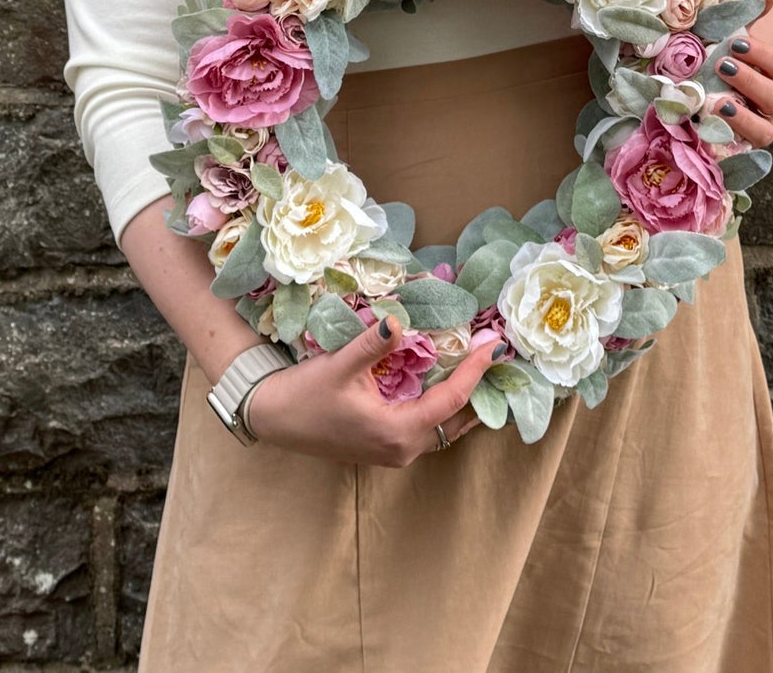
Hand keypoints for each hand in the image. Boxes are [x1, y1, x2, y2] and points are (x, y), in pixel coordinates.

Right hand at [241, 318, 503, 466]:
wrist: (272, 418)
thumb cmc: (305, 394)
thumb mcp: (338, 366)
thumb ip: (371, 345)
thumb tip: (397, 321)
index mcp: (397, 432)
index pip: (451, 400)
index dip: (475, 371)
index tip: (494, 345)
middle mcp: (402, 449)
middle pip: (457, 421)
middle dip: (480, 390)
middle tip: (500, 357)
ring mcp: (394, 451)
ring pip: (445, 429)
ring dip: (465, 400)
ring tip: (483, 369)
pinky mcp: (385, 446)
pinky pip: (429, 428)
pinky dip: (445, 407)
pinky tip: (449, 384)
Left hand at [710, 0, 772, 149]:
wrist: (714, 71)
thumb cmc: (726, 45)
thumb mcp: (735, 25)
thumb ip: (751, 7)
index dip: (764, 56)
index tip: (737, 43)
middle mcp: (768, 100)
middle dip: (751, 82)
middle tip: (722, 66)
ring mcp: (754, 123)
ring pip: (764, 131)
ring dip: (743, 120)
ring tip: (717, 104)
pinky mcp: (735, 141)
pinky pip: (738, 149)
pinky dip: (725, 142)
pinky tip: (703, 131)